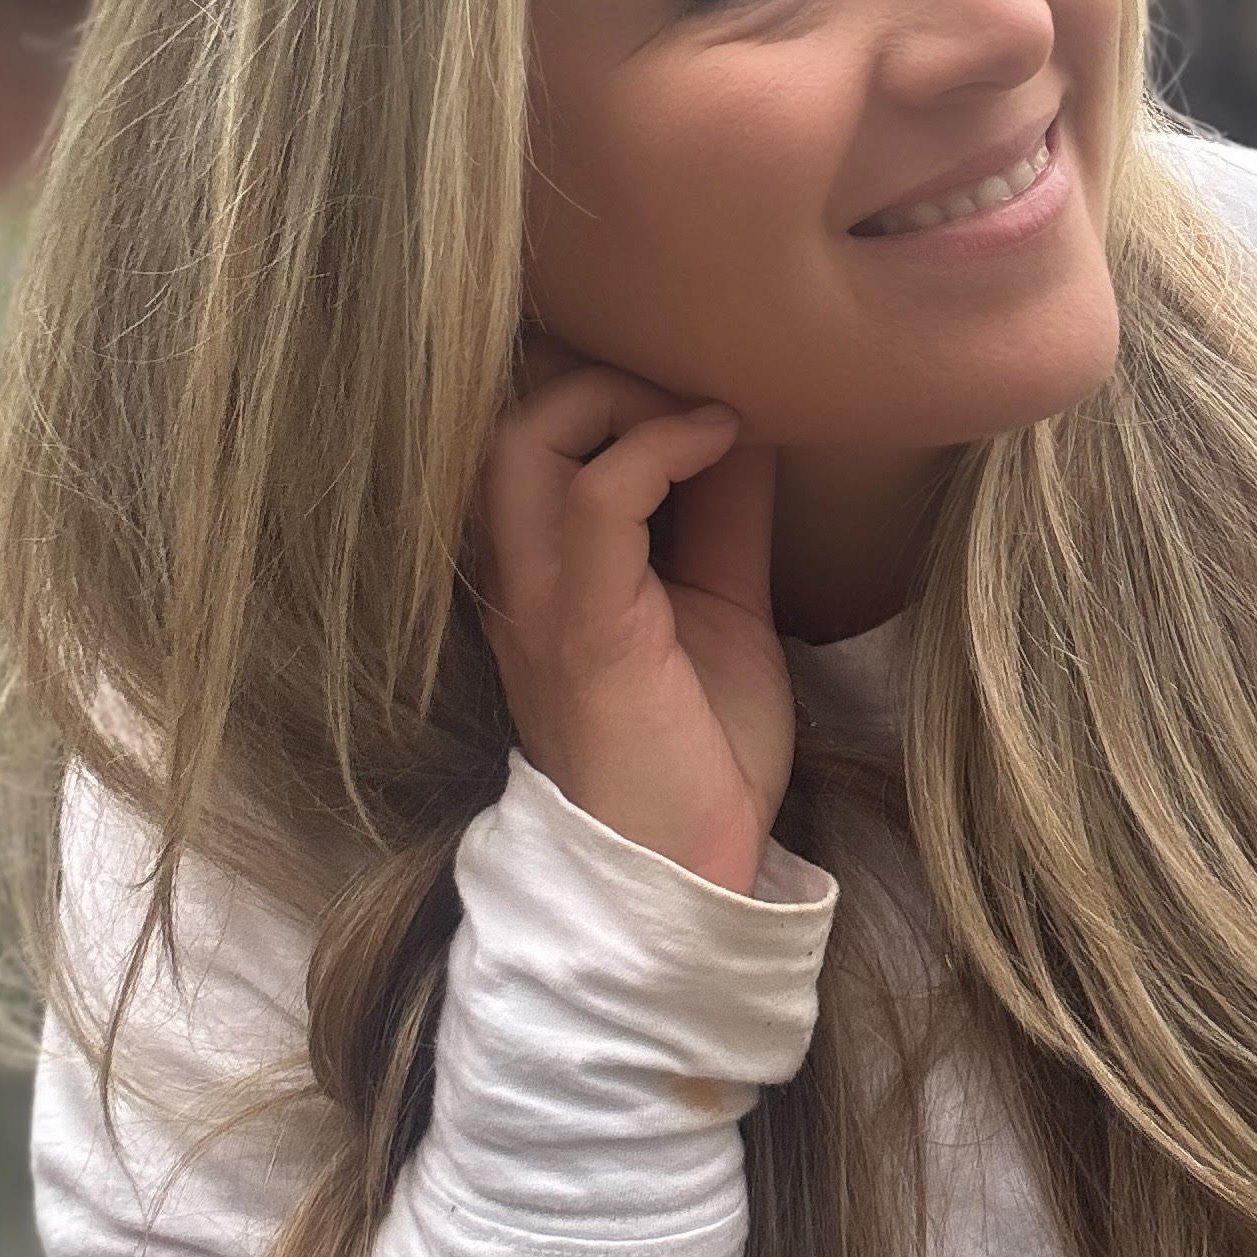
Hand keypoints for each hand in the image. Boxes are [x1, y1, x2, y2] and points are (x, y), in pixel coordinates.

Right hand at [472, 337, 791, 893]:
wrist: (686, 874)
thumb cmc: (698, 752)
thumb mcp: (720, 608)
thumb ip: (722, 521)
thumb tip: (744, 426)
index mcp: (545, 575)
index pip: (532, 442)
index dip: (606, 394)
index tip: (699, 400)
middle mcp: (523, 581)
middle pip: (511, 423)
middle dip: (601, 382)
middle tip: (693, 403)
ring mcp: (543, 604)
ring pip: (527, 444)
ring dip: (620, 402)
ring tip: (702, 418)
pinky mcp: (588, 631)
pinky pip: (596, 501)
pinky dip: (656, 447)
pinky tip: (717, 440)